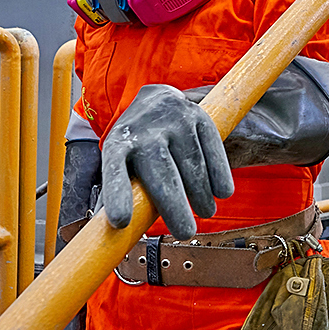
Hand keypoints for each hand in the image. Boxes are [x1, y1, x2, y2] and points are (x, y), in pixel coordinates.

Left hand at [101, 84, 233, 238]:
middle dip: (174, 205)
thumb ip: (115, 193)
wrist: (158, 95)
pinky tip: (222, 192)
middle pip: (160, 172)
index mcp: (117, 144)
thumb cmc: (136, 142)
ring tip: (205, 211)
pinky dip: (219, 173)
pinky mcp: (197, 116)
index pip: (113, 171)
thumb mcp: (120, 160)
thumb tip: (106, 234)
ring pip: (191, 163)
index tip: (121, 222)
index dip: (117, 195)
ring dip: (200, 193)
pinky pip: (211, 148)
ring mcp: (172, 120)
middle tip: (185, 232)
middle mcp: (144, 129)